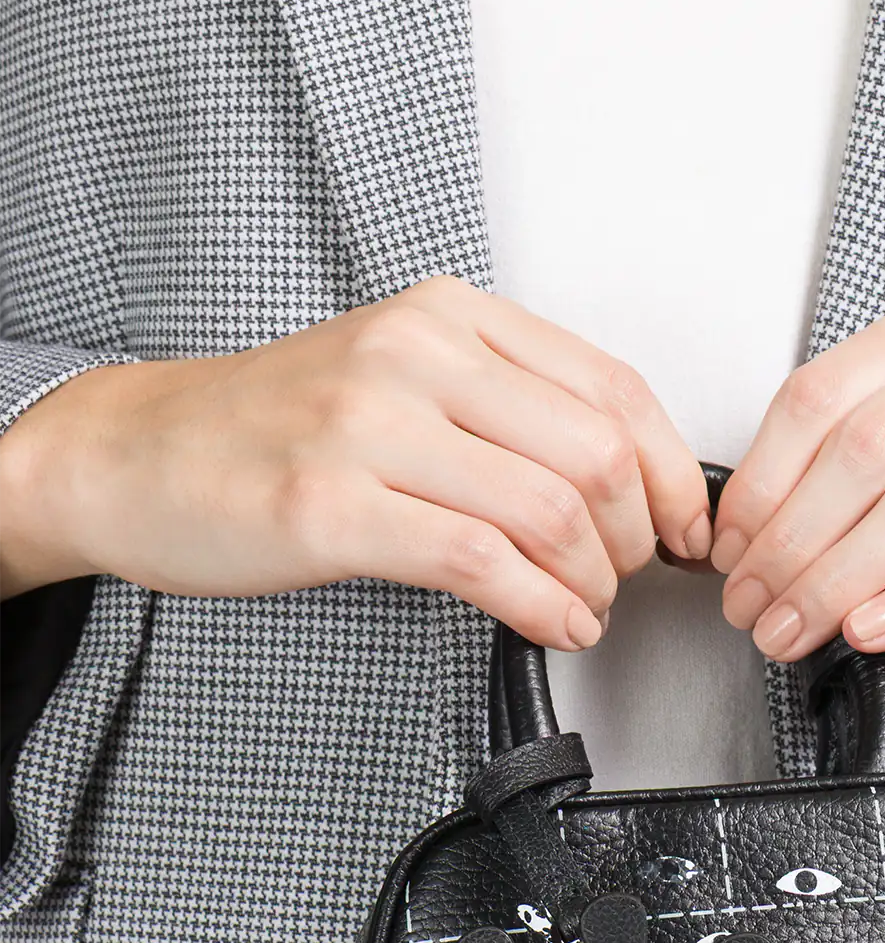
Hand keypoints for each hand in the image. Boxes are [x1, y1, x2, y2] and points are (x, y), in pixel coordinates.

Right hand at [0, 277, 712, 648]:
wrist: (141, 453)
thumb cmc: (282, 430)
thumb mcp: (408, 382)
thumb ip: (511, 412)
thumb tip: (632, 480)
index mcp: (451, 317)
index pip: (614, 387)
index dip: (672, 475)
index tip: (687, 529)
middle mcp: (417, 354)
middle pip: (598, 452)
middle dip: (637, 538)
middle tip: (624, 577)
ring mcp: (370, 425)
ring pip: (551, 508)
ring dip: (594, 582)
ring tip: (583, 608)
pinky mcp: (333, 505)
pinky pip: (483, 561)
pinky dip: (544, 607)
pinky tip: (553, 625)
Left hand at [712, 296, 884, 657]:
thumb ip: (867, 449)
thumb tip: (754, 534)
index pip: (821, 397)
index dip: (761, 485)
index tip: (729, 556)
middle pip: (864, 453)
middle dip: (791, 545)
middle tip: (754, 611)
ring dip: (842, 581)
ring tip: (798, 631)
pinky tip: (874, 632)